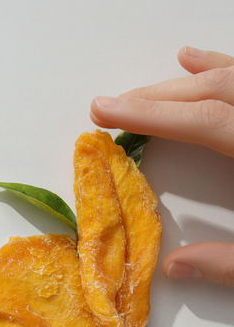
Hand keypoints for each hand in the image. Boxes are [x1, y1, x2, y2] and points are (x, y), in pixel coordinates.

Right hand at [89, 46, 233, 287]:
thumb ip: (227, 263)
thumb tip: (174, 266)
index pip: (203, 120)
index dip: (149, 114)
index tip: (104, 111)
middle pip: (217, 90)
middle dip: (159, 96)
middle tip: (112, 107)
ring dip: (190, 78)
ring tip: (146, 88)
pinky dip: (225, 66)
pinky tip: (199, 60)